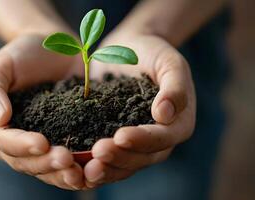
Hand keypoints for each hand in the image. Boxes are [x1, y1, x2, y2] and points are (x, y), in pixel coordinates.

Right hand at [0, 33, 84, 189]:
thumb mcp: (1, 65)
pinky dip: (78, 170)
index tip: (42, 143)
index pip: (4, 142)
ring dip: (62, 174)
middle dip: (46, 163)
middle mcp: (15, 141)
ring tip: (79, 172)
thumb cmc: (23, 55)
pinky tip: (91, 170)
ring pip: (46, 169)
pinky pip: (67, 163)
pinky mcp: (63, 142)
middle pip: (26, 162)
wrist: (55, 50)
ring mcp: (39, 145)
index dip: (21, 145)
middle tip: (66, 159)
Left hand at [85, 32, 195, 186]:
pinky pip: (108, 158)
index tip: (120, 136)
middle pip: (142, 157)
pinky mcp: (115, 139)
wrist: (130, 48)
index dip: (142, 140)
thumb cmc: (153, 52)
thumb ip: (175, 87)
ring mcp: (137, 142)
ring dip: (107, 168)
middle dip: (120, 157)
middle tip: (97, 154)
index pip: (162, 138)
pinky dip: (94, 163)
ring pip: (125, 164)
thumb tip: (165, 115)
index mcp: (178, 123)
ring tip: (86, 168)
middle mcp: (159, 139)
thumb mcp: (169, 63)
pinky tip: (76, 164)